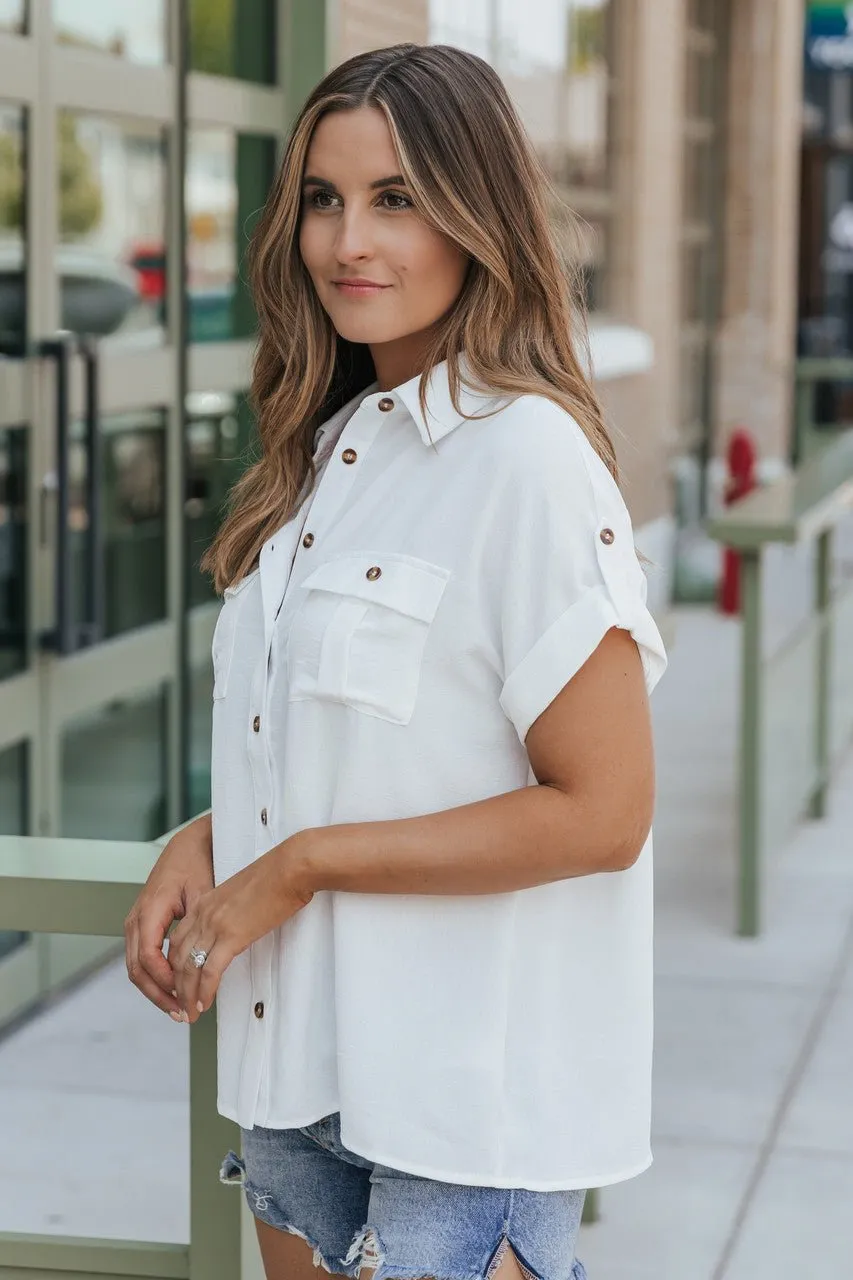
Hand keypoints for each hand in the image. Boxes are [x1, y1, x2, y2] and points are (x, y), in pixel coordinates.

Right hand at [124, 814, 213, 1016]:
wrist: (189, 844)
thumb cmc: (197, 862)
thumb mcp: (203, 890)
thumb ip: (201, 923)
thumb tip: (206, 956)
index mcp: (149, 910)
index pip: (149, 958)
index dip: (166, 983)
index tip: (186, 997)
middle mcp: (137, 919)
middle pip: (138, 970)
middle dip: (159, 995)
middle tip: (183, 1014)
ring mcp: (137, 923)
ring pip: (138, 968)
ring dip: (157, 991)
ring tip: (180, 1009)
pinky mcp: (144, 926)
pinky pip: (144, 959)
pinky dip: (157, 978)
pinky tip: (175, 990)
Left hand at [167, 834, 314, 1022]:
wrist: (290, 868)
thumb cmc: (276, 876)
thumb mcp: (242, 893)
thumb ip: (231, 911)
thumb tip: (236, 927)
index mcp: (205, 903)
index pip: (177, 940)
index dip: (174, 966)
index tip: (180, 983)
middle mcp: (203, 914)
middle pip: (176, 958)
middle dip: (176, 986)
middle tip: (181, 1005)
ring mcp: (215, 925)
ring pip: (188, 968)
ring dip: (187, 995)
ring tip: (190, 1013)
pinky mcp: (232, 936)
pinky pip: (210, 971)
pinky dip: (204, 991)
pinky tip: (204, 1003)